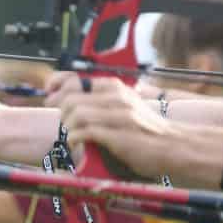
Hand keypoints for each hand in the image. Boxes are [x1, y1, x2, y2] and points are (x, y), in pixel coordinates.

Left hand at [44, 72, 178, 179]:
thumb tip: (71, 101)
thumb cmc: (147, 129)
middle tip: (62, 122)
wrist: (174, 145)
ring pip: (76, 113)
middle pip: (71, 96)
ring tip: (71, 135)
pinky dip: (75, 138)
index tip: (48, 93)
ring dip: (67, 127)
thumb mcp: (126, 106)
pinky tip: (77, 143)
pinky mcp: (119, 136)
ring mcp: (118, 116)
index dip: (56, 84)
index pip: (76, 77)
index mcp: (116, 87)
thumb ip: (102, 101)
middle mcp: (116, 97)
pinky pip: (86, 132)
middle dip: (60, 110)